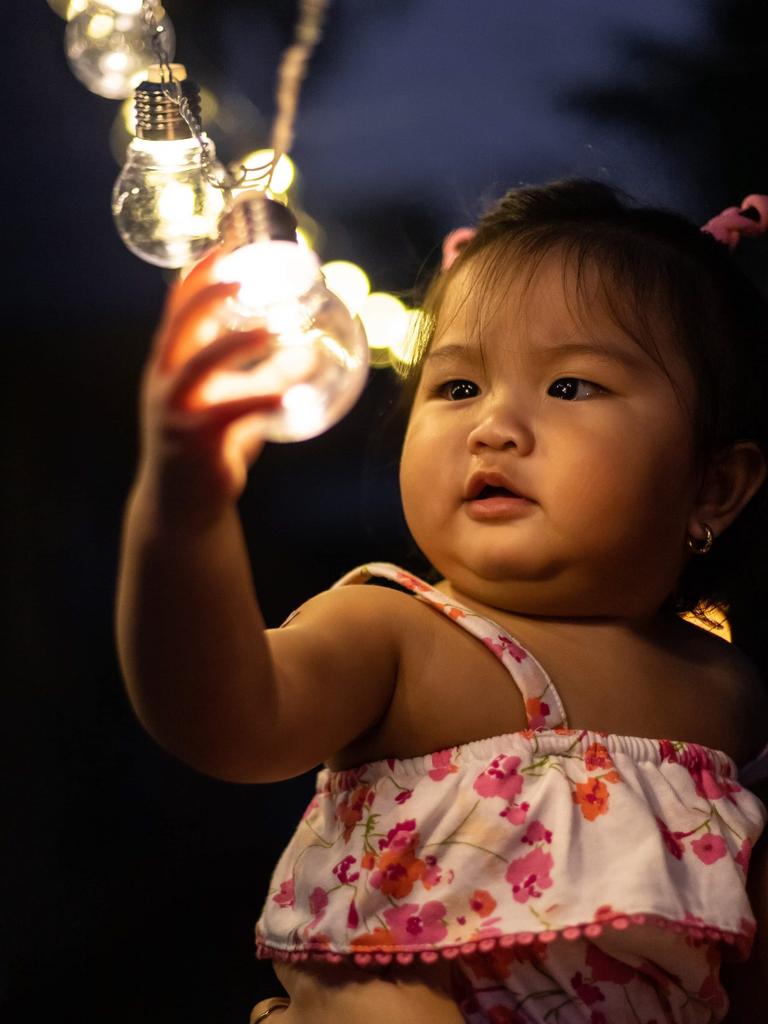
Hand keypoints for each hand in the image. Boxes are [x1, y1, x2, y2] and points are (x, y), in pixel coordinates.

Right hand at [137, 246, 281, 521]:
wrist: (183, 506)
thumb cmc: (208, 447)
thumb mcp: (232, 404)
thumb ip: (263, 377)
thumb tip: (312, 355)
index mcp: (170, 364)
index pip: (177, 308)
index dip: (199, 275)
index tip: (227, 244)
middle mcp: (166, 382)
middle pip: (180, 326)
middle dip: (208, 296)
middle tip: (244, 278)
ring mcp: (177, 412)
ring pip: (201, 366)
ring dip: (235, 344)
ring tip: (269, 332)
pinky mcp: (196, 442)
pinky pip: (233, 415)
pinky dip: (264, 401)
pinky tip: (291, 396)